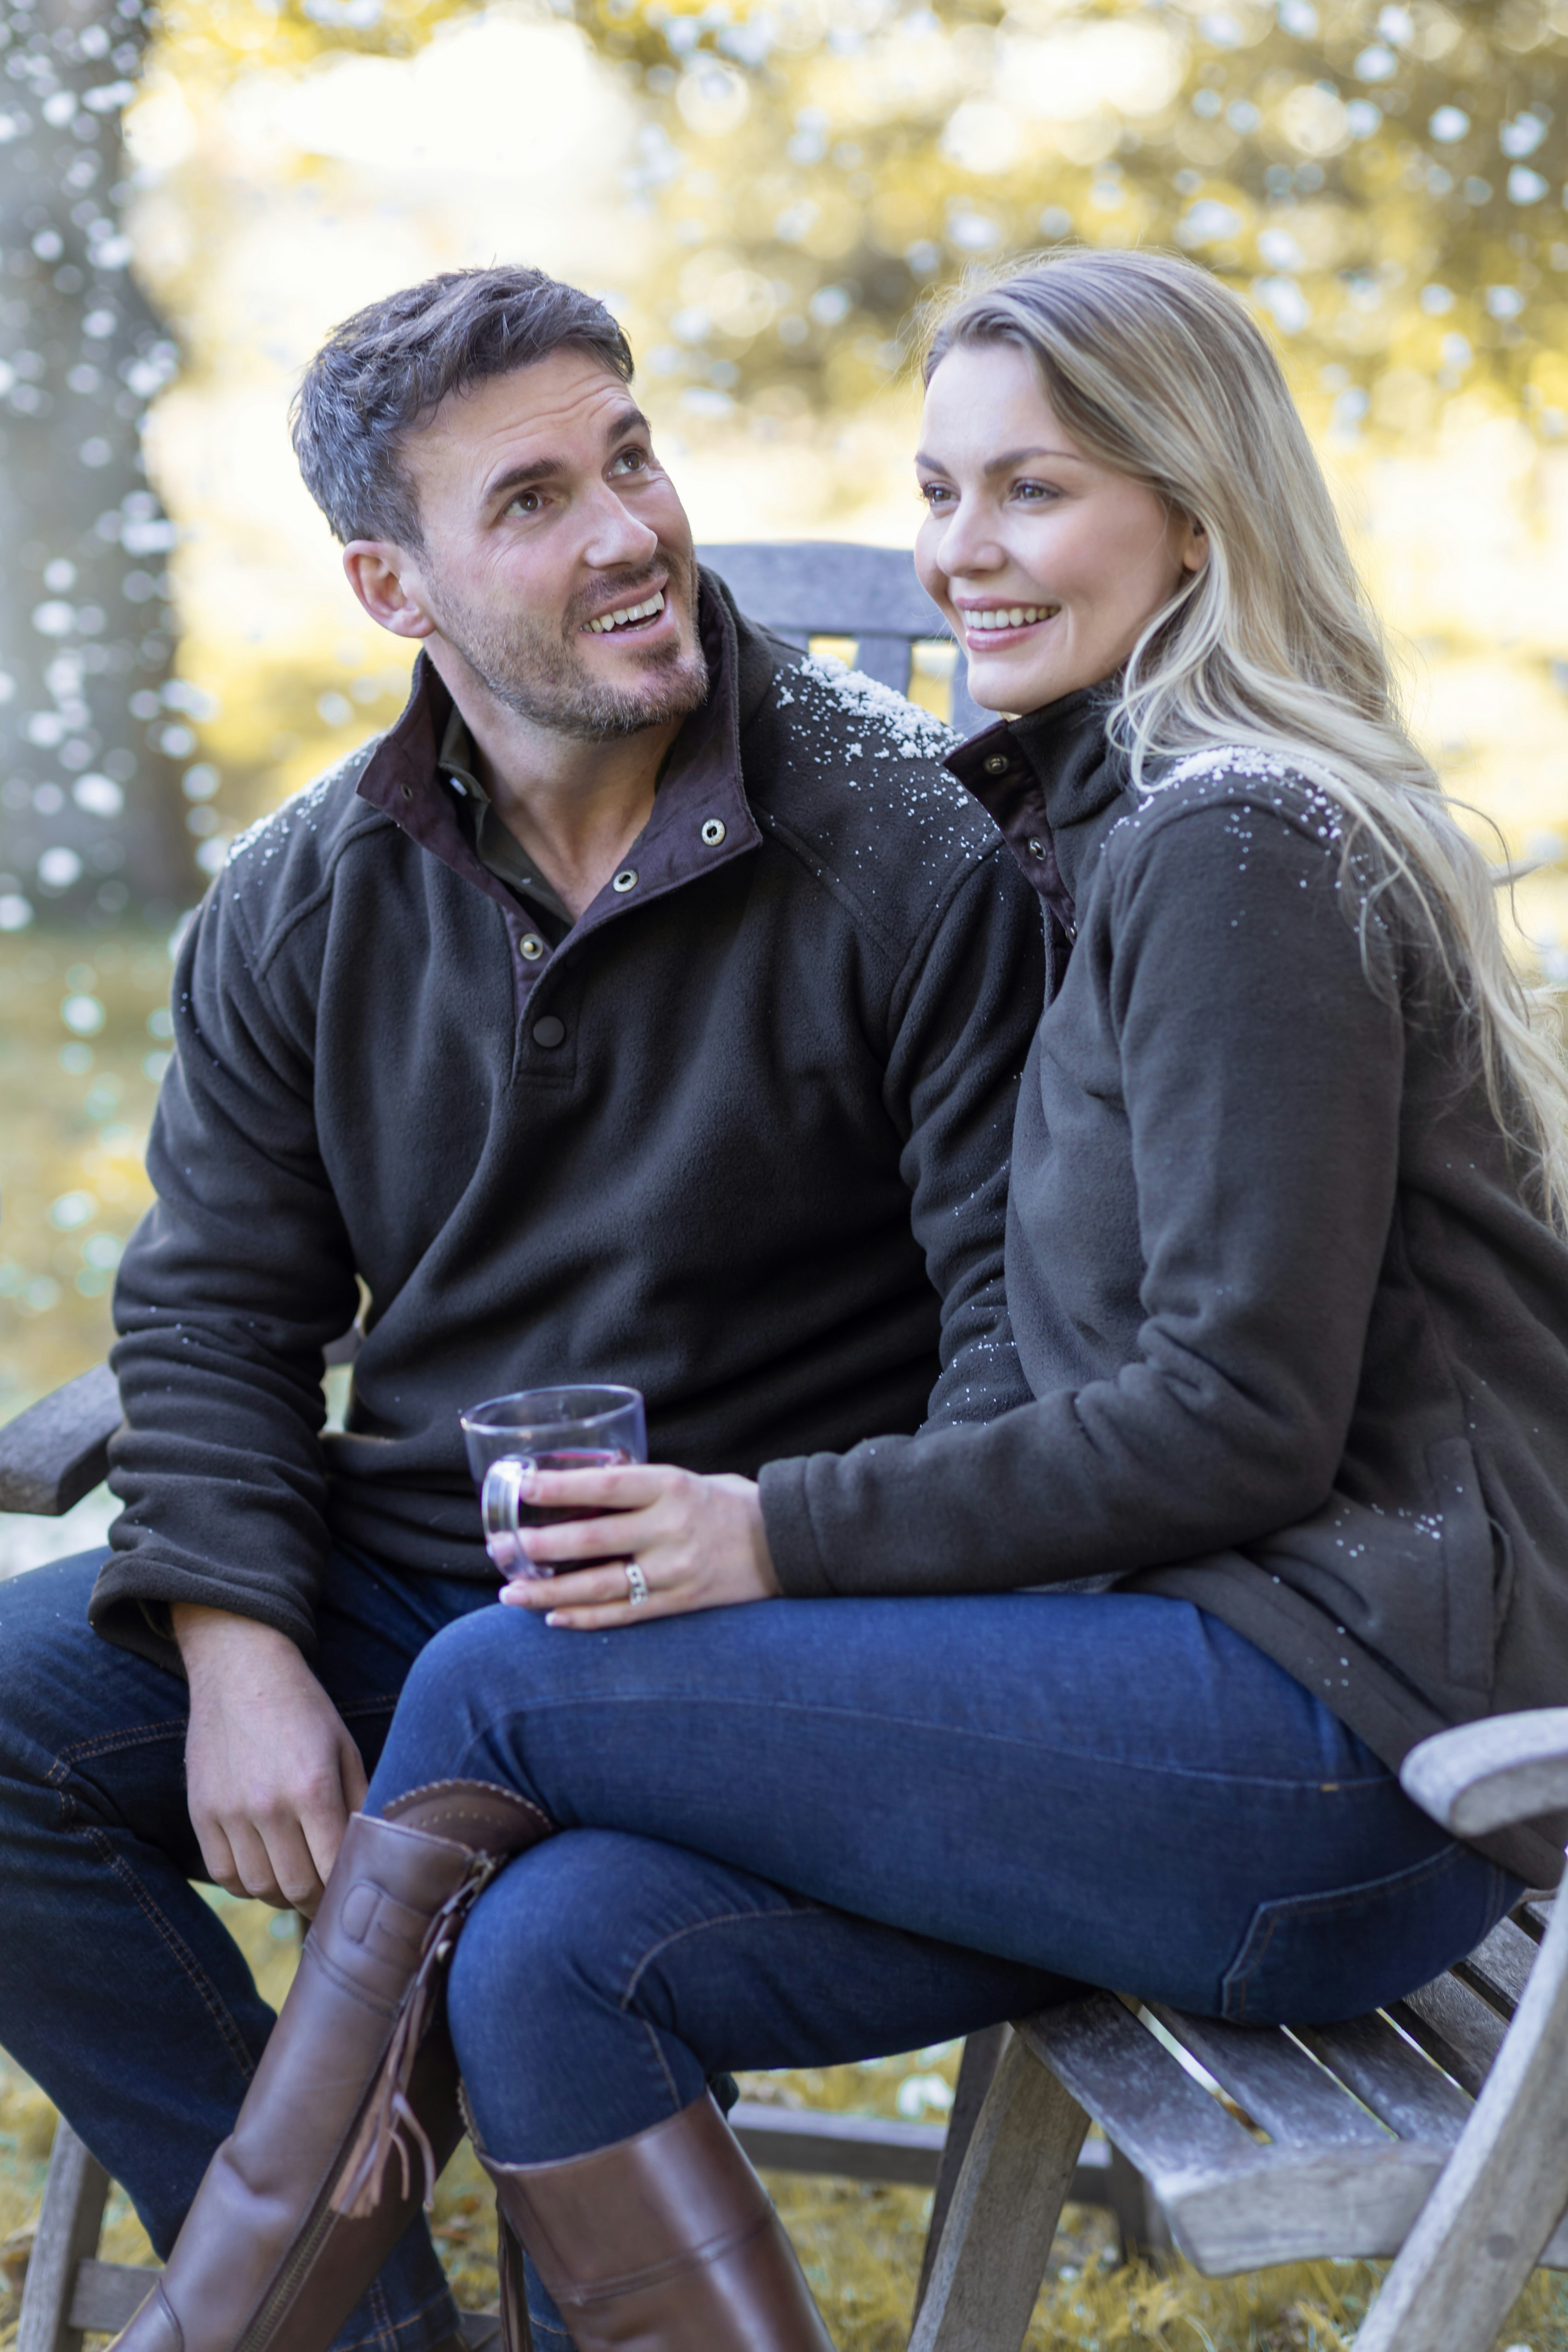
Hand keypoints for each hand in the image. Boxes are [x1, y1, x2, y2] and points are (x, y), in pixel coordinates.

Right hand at [173, 1604, 367, 1915]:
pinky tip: (264, 1868)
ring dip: (283, 1894)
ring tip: (298, 1881)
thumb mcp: (345, 1748)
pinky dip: (247, 1884)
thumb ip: (360, 1803)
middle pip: (295, 1887)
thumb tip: (374, 1853)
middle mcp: (268, 1805)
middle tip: (329, 1895)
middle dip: (318, 1899)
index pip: (333, 1868)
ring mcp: (229, 1811)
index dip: (347, 1890)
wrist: (241, 1671)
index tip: (354, 1892)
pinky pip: (224, 1875)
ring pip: (259, 1887)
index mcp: (313, 1787)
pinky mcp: (202, 1813)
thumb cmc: (304, 1710)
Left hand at [499, 1465, 778, 1629]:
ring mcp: (676, 1571)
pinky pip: (624, 1614)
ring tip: (510, 1592)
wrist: (786, 1543)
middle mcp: (671, 1529)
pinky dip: (585, 1618)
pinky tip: (553, 1617)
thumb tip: (582, 1490)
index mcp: (672, 1487)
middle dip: (538, 1545)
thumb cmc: (730, 1504)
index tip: (519, 1487)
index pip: (604, 1485)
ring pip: (600, 1586)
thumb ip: (641, 1487)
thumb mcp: (688, 1479)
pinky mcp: (681, 1602)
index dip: (558, 1487)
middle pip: (592, 1539)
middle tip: (498, 1547)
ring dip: (549, 1591)